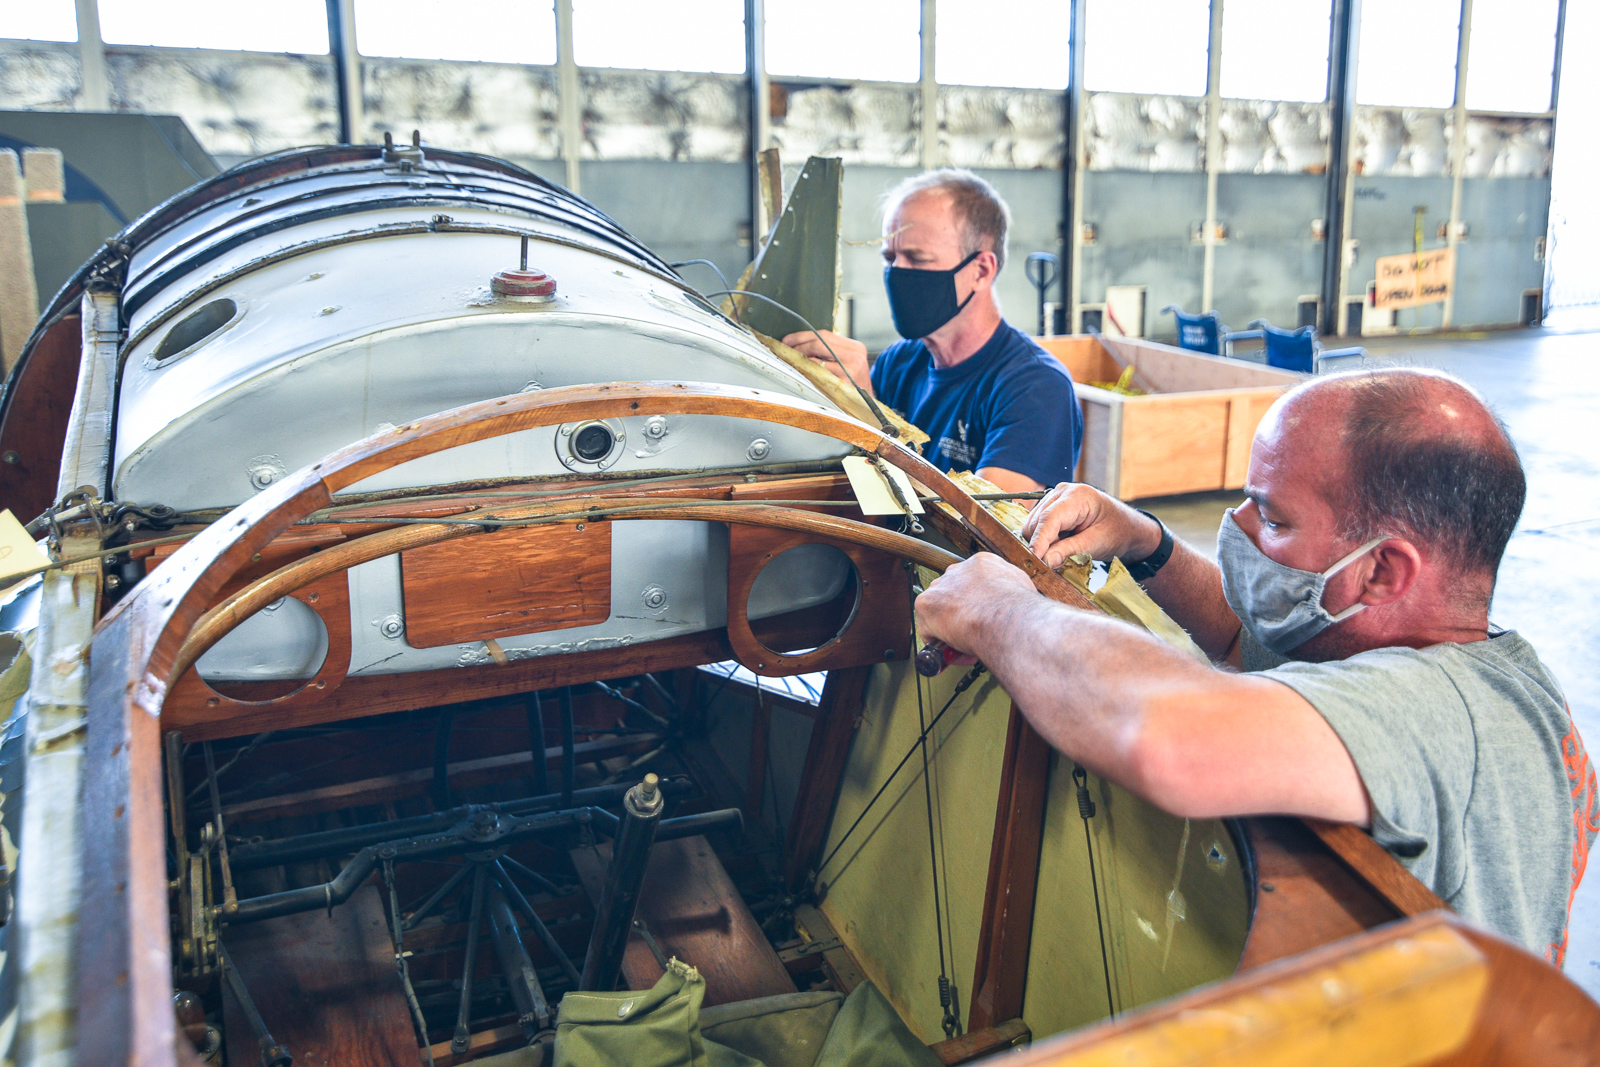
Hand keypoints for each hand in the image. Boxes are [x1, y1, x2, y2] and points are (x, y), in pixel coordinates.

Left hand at [782, 329, 871, 394]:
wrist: (869, 408)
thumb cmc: (853, 386)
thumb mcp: (847, 364)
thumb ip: (830, 353)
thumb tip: (801, 346)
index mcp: (855, 348)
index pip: (825, 335)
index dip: (802, 336)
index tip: (788, 339)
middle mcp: (855, 356)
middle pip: (819, 342)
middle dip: (798, 345)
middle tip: (784, 349)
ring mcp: (850, 370)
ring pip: (817, 356)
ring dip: (799, 357)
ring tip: (788, 359)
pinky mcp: (844, 383)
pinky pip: (819, 373)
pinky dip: (806, 370)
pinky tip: (799, 371)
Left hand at [915, 553, 1036, 659]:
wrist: (1007, 619)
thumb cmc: (1020, 609)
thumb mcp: (1023, 588)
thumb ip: (1013, 590)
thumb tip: (1015, 600)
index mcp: (982, 564)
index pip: (972, 582)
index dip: (977, 603)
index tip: (983, 616)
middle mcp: (959, 571)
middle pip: (952, 594)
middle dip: (961, 614)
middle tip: (973, 631)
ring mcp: (941, 587)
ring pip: (939, 611)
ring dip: (950, 629)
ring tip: (965, 644)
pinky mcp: (927, 605)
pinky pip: (929, 630)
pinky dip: (941, 644)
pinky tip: (956, 652)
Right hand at [1021, 483, 1162, 568]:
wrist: (1129, 528)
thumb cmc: (1119, 532)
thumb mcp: (1096, 544)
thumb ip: (1068, 551)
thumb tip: (1045, 561)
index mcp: (1078, 496)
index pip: (1048, 519)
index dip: (1038, 540)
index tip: (1033, 560)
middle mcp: (1062, 492)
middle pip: (1036, 522)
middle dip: (1040, 545)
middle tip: (1052, 564)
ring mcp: (1056, 497)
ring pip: (1033, 524)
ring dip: (1042, 543)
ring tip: (1062, 552)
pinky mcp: (1052, 506)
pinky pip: (1038, 525)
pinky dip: (1045, 539)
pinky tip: (1060, 544)